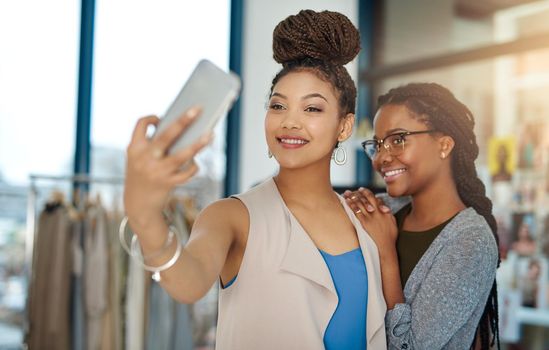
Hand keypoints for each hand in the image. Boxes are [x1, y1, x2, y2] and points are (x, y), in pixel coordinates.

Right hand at [124, 108, 211, 229]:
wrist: (137, 205)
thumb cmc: (143, 175)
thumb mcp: (140, 159)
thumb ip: (153, 144)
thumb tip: (182, 128)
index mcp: (134, 148)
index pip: (141, 124)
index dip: (152, 118)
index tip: (161, 117)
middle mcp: (144, 159)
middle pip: (167, 135)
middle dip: (183, 121)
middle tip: (198, 109)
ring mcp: (157, 172)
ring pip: (182, 155)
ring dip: (198, 144)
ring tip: (210, 134)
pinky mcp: (168, 183)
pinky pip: (186, 172)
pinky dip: (192, 166)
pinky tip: (195, 162)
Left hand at [344, 188, 397, 252]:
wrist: (385, 247)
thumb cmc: (390, 237)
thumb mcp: (393, 222)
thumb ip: (388, 214)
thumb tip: (385, 208)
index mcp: (384, 212)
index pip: (375, 199)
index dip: (368, 193)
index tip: (362, 190)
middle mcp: (377, 212)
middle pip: (367, 198)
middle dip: (360, 193)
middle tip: (355, 190)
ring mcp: (370, 217)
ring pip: (361, 203)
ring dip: (353, 197)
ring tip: (348, 193)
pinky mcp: (364, 223)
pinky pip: (356, 211)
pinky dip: (351, 205)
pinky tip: (346, 201)